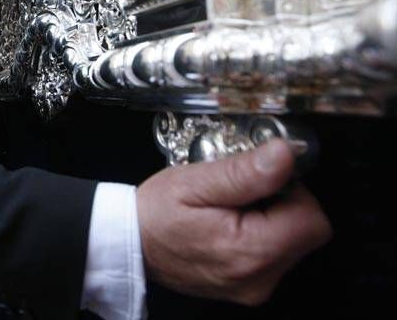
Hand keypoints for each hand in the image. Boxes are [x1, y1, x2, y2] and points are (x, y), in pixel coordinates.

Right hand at [137, 139, 331, 305]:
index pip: (312, 218)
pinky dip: (262, 236)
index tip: (259, 180)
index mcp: (249, 251)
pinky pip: (275, 256)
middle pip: (307, 232)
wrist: (130, 244)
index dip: (292, 190)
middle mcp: (259, 279)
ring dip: (273, 220)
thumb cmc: (156, 213)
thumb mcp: (196, 181)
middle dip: (283, 204)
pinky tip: (231, 225)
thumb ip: (244, 171)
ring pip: (294, 243)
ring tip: (232, 209)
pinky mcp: (249, 288)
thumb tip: (285, 154)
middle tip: (241, 192)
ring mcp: (254, 288)